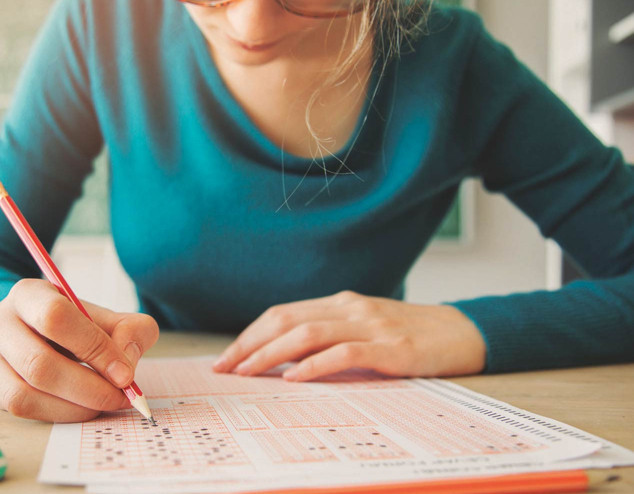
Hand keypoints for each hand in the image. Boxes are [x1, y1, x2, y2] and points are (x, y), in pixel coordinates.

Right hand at [0, 278, 158, 421]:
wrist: (30, 329)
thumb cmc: (72, 324)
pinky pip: (20, 410)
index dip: (94, 348)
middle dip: (88, 387)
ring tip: (102, 403)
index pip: (55, 317)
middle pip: (39, 364)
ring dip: (73, 407)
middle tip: (119, 396)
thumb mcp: (104, 317)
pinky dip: (57, 415)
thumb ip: (131, 330)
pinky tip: (79, 408)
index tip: (124, 372)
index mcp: (27, 294)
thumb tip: (126, 361)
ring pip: (24, 394)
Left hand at [213, 291, 485, 380]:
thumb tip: (282, 358)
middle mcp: (349, 308)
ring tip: (246, 372)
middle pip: (286, 320)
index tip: (226, 357)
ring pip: (307, 333)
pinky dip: (314, 365)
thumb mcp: (363, 329)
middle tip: (224, 367)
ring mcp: (370, 325)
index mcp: (339, 303)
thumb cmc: (408, 336)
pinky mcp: (389, 347)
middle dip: (249, 344)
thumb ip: (329, 336)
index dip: (250, 334)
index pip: (282, 314)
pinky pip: (343, 353)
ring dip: (271, 354)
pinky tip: (293, 377)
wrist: (462, 333)